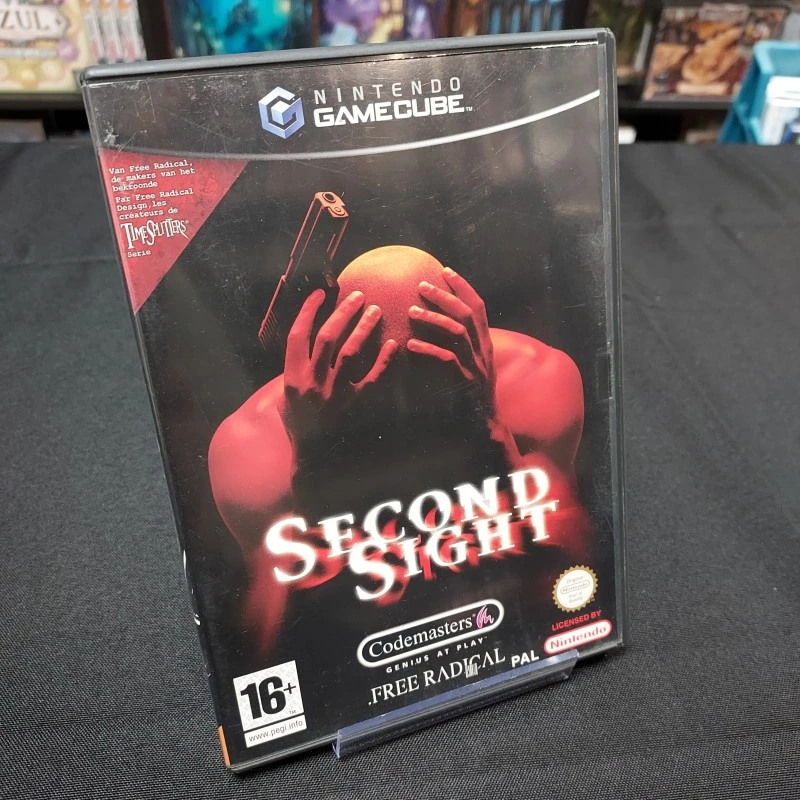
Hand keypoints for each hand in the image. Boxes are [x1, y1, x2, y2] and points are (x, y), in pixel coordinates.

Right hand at [281, 288, 396, 444]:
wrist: (312, 456)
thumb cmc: (297, 423)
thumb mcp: (283, 396)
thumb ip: (291, 369)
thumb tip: (301, 342)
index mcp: (292, 377)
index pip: (297, 335)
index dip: (308, 311)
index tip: (320, 294)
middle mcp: (312, 382)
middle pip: (327, 338)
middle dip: (343, 313)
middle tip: (358, 296)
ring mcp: (335, 393)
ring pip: (351, 352)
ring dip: (363, 328)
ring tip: (375, 311)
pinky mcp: (354, 404)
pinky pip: (373, 378)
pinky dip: (383, 360)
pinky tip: (392, 344)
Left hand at [407, 267, 496, 419]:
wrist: (483, 426)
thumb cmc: (469, 394)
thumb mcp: (469, 364)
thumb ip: (458, 345)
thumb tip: (434, 326)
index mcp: (485, 343)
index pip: (478, 306)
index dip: (463, 287)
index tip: (446, 271)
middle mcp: (483, 350)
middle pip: (467, 313)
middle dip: (445, 295)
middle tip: (422, 285)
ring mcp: (476, 366)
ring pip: (457, 332)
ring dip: (433, 318)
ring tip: (411, 311)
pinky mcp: (465, 382)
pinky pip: (447, 360)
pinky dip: (428, 349)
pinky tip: (410, 344)